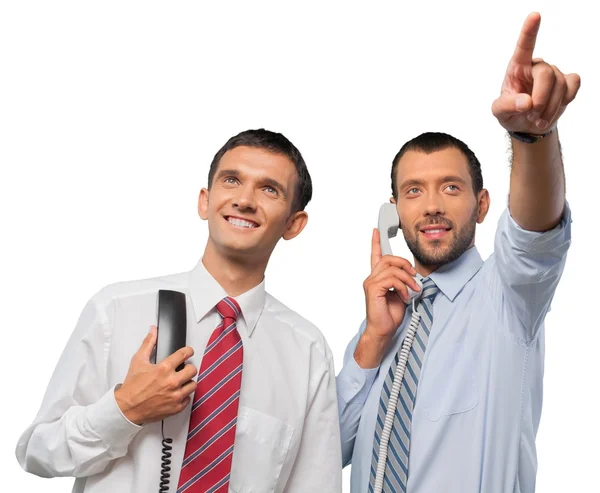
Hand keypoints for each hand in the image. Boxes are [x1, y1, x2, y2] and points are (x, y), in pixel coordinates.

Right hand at [114, 326, 196, 424]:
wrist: (127, 409)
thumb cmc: (132, 386)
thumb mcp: (138, 361)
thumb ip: (148, 344)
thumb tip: (153, 331)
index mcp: (164, 369)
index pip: (185, 354)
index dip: (188, 351)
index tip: (188, 352)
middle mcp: (172, 382)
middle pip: (193, 370)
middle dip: (188, 368)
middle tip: (183, 369)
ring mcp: (175, 396)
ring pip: (193, 384)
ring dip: (187, 382)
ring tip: (180, 382)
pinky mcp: (176, 407)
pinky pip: (188, 399)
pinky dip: (183, 396)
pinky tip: (175, 393)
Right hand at [354, 228, 420, 367]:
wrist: (383, 330)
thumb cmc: (390, 314)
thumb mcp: (401, 294)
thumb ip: (402, 281)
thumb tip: (412, 275)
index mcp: (378, 277)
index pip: (376, 255)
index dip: (376, 242)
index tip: (376, 230)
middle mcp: (372, 277)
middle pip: (389, 258)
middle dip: (405, 264)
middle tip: (414, 276)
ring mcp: (371, 282)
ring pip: (392, 268)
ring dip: (407, 278)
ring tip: (413, 290)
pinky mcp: (373, 288)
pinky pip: (392, 279)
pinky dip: (403, 287)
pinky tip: (405, 296)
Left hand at [492, 12, 580, 133]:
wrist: (527, 125)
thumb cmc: (510, 112)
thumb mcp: (499, 112)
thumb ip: (507, 106)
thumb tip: (526, 102)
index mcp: (517, 67)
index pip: (524, 46)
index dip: (529, 31)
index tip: (535, 16)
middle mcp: (536, 65)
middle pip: (547, 74)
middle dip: (541, 99)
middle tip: (532, 116)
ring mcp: (554, 72)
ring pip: (560, 85)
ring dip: (549, 108)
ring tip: (537, 120)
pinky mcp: (567, 82)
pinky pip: (573, 86)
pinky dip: (563, 102)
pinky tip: (553, 110)